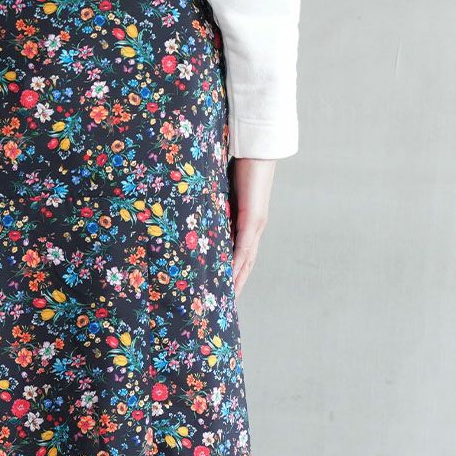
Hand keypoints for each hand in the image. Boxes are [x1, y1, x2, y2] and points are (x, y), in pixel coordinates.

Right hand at [228, 157, 275, 295]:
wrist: (258, 149)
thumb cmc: (241, 164)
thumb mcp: (223, 191)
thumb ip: (215, 205)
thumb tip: (197, 212)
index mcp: (248, 223)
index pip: (242, 254)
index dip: (235, 273)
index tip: (225, 290)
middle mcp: (255, 228)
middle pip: (247, 264)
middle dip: (237, 285)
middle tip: (227, 305)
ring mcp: (256, 225)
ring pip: (247, 260)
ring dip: (238, 280)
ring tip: (228, 299)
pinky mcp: (253, 219)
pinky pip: (244, 246)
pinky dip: (237, 263)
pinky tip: (230, 277)